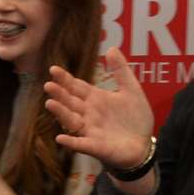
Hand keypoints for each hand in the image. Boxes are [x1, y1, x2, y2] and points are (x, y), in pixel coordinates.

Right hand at [44, 48, 152, 170]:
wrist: (144, 144)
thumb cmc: (135, 119)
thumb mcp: (132, 90)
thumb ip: (121, 71)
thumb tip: (111, 48)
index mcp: (95, 99)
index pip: (76, 87)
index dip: (65, 79)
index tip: (54, 69)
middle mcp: (88, 114)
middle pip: (70, 102)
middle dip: (59, 94)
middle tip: (49, 85)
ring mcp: (90, 130)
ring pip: (71, 120)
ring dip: (61, 113)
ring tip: (50, 104)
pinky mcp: (95, 146)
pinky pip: (80, 144)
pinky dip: (70, 141)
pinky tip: (61, 138)